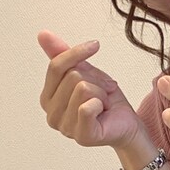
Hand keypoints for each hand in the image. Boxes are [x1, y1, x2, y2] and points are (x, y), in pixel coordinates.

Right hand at [37, 30, 145, 150]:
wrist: (126, 122)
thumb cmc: (105, 100)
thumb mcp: (84, 72)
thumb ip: (62, 55)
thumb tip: (43, 34)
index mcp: (47, 98)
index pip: (56, 66)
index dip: (76, 53)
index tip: (95, 45)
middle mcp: (51, 115)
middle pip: (72, 77)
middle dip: (95, 80)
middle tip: (103, 92)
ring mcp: (65, 128)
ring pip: (83, 89)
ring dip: (101, 92)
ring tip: (103, 103)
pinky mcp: (82, 136)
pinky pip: (87, 107)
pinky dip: (100, 103)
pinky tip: (103, 112)